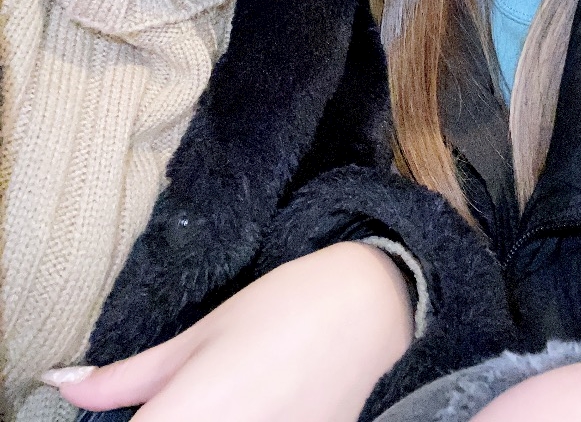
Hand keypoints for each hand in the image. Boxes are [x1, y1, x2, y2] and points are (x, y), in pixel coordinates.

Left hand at [45, 242, 413, 421]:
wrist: (375, 310)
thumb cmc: (286, 307)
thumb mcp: (203, 332)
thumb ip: (130, 374)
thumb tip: (68, 386)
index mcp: (185, 417)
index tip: (141, 409)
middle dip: (166, 420)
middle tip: (188, 397)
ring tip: (225, 396)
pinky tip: (257, 406)